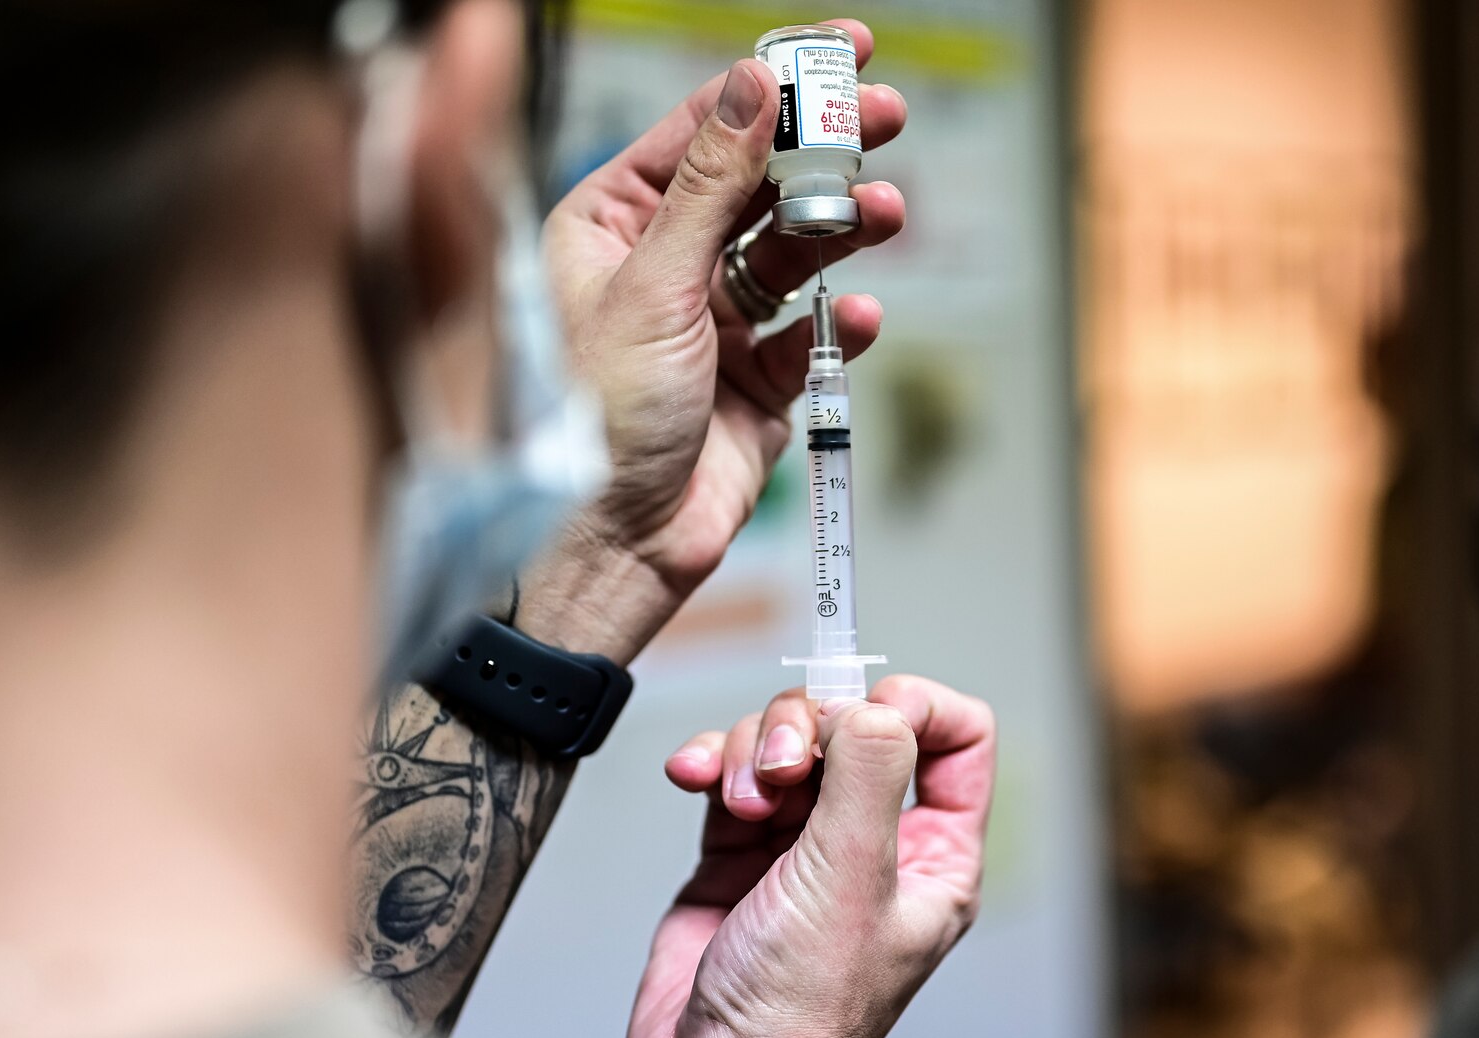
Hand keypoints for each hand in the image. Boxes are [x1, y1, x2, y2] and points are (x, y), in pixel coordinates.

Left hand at [520, 19, 909, 662]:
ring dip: (840, 230)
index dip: (771, 86)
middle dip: (822, 151)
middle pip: (758, 183)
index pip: (701, 131)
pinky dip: (837, 324)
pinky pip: (809, 335)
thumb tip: (751, 87)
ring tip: (884, 212)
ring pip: (792, 253)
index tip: (838, 52)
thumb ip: (712, 184)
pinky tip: (855, 316)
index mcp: (610, 224)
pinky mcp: (755, 382)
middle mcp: (661, 264)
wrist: (616, 544)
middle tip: (884, 117)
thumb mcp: (652, 283)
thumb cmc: (593, 420)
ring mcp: (712, 322)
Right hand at [627, 677, 996, 1037]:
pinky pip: (730, 774)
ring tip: (737, 802)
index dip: (913, 703)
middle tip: (780, 769)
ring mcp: (803, 848)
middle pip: (855, 724)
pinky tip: (690, 779)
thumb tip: (870, 704)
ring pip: (786, 742)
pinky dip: (710, 763)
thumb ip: (870, 771)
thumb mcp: (853, 875)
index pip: (957, 736)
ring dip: (751, 750)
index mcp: (935, 854)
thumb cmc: (801, 1010)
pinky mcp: (737, 857)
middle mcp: (874, 844)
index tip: (862, 712)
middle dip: (808, 726)